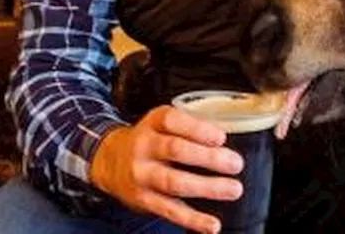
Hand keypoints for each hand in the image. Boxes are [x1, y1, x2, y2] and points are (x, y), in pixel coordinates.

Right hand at [89, 105, 243, 233]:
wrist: (110, 161)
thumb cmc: (149, 140)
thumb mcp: (162, 123)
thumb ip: (190, 128)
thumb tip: (225, 143)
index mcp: (152, 123)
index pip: (172, 121)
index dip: (197, 129)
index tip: (221, 137)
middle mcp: (143, 147)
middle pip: (175, 150)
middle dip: (208, 158)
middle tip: (235, 163)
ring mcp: (141, 175)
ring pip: (173, 182)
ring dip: (206, 187)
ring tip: (233, 189)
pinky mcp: (143, 199)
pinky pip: (169, 210)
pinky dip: (192, 219)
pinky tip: (212, 224)